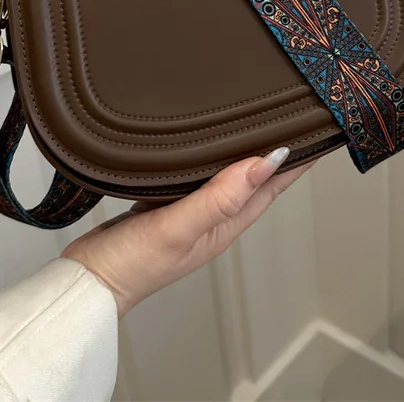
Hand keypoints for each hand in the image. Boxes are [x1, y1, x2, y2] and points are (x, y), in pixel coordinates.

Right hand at [62, 148, 312, 315]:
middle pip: (256, 182)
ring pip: (228, 178)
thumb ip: (221, 197)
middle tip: (295, 121)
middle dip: (278, 154)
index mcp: (225, 226)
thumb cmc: (131, 264)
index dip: (295, 161)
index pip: (271, 187)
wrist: (88, 282)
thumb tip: (265, 163)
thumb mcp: (179, 228)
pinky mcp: (166, 206)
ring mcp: (190, 213)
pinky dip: (211, 161)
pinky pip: (199, 178)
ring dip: (246, 155)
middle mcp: (213, 220)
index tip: (316, 133)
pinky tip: (207, 148)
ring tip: (260, 128)